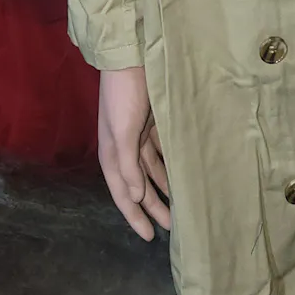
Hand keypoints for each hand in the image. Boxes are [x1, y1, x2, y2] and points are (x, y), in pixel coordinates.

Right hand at [98, 66, 170, 240]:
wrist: (130, 57)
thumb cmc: (124, 94)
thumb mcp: (123, 130)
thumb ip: (128, 164)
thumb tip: (137, 196)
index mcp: (111, 154)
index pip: (124, 194)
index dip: (135, 216)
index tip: (150, 236)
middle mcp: (124, 149)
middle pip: (140, 185)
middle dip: (154, 206)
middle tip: (173, 226)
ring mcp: (138, 135)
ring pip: (152, 169)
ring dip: (164, 186)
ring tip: (180, 204)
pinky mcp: (152, 122)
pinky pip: (162, 151)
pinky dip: (170, 164)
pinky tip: (182, 172)